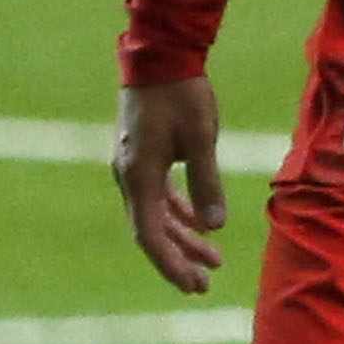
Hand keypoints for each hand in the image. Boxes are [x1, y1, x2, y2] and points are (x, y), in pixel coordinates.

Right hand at [116, 76, 227, 293]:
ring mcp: (134, 167)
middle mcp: (129, 176)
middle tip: (204, 285)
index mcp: (138, 175)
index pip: (149, 234)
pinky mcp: (144, 157)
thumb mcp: (201, 138)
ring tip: (212, 261)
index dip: (170, 263)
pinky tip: (201, 226)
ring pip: (156, 215)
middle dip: (178, 259)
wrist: (159, 58)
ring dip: (182, 238)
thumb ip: (206, 183)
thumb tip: (214, 225)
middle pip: (151, 231)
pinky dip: (179, 213)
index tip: (192, 285)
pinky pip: (159, 196)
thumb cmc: (182, 95)